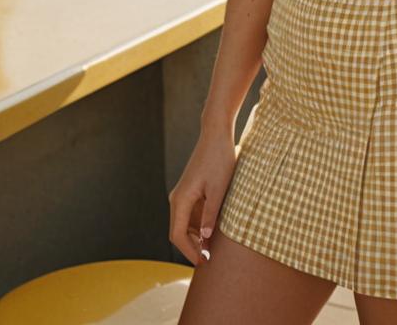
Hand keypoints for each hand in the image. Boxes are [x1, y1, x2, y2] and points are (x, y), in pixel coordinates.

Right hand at [168, 130, 237, 265]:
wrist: (216, 134)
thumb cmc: (219, 159)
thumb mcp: (219, 190)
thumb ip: (211, 215)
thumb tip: (204, 239)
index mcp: (180, 199)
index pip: (177, 235)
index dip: (189, 252)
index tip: (204, 262)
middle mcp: (177, 198)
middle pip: (178, 232)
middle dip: (192, 247)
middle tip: (210, 259)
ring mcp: (183, 194)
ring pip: (185, 224)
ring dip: (196, 237)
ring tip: (213, 246)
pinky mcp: (191, 190)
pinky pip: (191, 214)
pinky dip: (199, 225)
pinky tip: (214, 229)